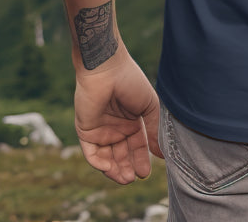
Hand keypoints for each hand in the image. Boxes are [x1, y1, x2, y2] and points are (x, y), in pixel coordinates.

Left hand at [74, 47, 162, 183]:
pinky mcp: (85, 130)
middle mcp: (116, 127)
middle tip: (134, 178)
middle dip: (127, 168)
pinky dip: (99, 163)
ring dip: (114, 170)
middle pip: (122, 154)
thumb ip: (154, 130)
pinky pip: (91, 153)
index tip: (145, 173)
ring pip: (107, 157)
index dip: (141, 159)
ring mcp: (100, 130)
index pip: (137, 145)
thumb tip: (162, 154)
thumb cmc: (130, 82)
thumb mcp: (148, 106)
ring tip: (125, 178)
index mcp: (131, 120)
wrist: (107, 69)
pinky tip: (110, 168)